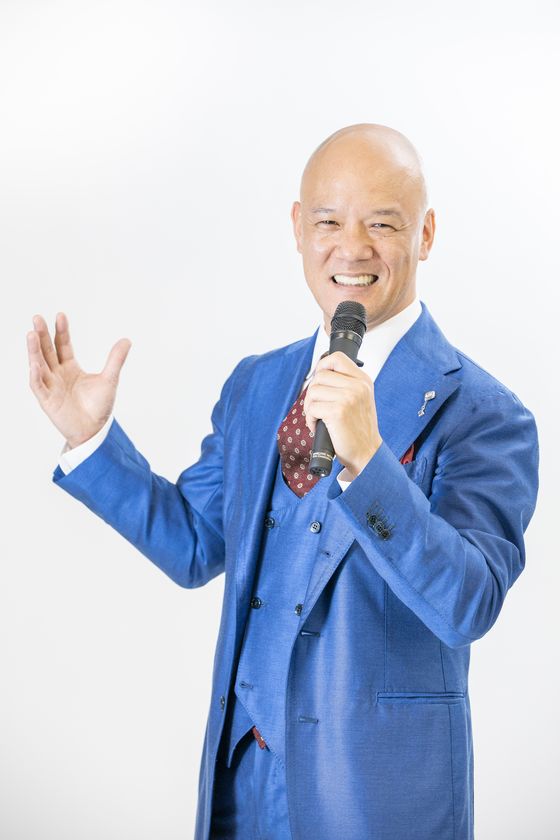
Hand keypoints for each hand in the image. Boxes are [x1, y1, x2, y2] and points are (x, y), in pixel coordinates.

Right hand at [27, 311, 131, 447]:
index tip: (60, 315)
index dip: (60, 331)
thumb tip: (127, 340)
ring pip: (39, 365)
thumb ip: (115, 360)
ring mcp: (51, 386)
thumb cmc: (99, 407)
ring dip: (34, 351)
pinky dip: (36, 374)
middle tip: (37, 318)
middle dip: (41, 335)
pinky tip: (34, 362)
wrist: (95, 431)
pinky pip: (38, 385)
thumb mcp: (109, 379)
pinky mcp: (47, 400)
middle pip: (47, 351)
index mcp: (70, 368)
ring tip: (30, 334)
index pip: (63, 345)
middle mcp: (58, 374)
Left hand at [303, 351, 382, 478]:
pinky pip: (312, 408)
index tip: (318, 379)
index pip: (337, 358)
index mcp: (363, 381)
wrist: (367, 453)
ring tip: (317, 418)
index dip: (322, 365)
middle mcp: (358, 386)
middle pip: (320, 375)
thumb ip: (346, 384)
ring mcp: (348, 398)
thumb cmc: (359, 429)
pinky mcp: (337, 412)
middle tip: (316, 407)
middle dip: (312, 392)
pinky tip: (317, 426)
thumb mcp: (360, 400)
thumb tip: (320, 374)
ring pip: (313, 391)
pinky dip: (309, 419)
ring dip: (309, 407)